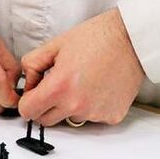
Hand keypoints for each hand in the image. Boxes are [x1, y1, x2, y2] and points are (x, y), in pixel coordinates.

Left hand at [18, 8, 144, 125]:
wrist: (131, 39)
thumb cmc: (96, 38)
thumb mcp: (55, 44)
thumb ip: (32, 64)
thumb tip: (28, 83)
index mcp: (59, 87)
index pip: (28, 112)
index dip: (27, 101)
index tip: (34, 94)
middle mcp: (76, 105)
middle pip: (46, 120)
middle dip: (46, 106)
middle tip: (57, 86)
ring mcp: (95, 113)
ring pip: (70, 118)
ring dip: (70, 106)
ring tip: (83, 81)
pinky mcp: (112, 116)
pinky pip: (92, 118)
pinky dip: (91, 106)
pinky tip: (98, 87)